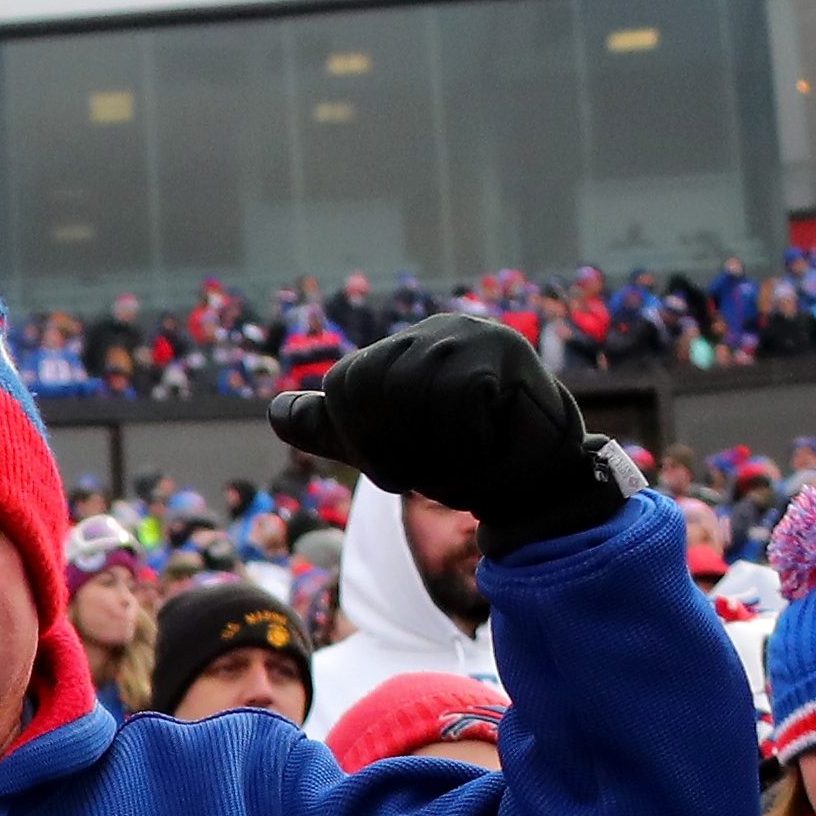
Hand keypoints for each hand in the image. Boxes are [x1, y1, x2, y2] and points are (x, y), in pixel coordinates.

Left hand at [270, 314, 627, 543]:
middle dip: (393, 448)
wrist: (539, 482)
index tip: (398, 472)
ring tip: (460, 460)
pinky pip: (458, 399)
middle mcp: (430, 332)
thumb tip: (276, 413)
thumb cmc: (465, 462)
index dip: (363, 440)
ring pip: (412, 394)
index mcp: (399, 350)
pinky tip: (486, 448)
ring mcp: (468, 334)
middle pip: (372, 386)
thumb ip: (336, 428)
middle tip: (429, 472)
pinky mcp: (502, 349)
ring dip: (432, 450)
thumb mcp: (388, 447)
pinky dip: (465, 443)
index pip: (345, 384)